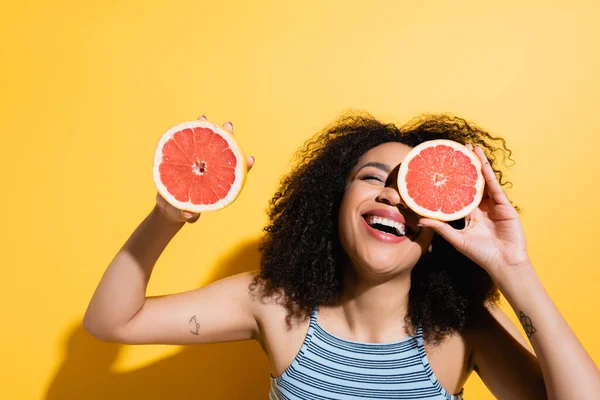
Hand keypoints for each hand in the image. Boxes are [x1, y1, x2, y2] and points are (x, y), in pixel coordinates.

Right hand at [155, 115, 254, 223]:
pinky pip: (195, 141)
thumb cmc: (181, 211)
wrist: (169, 204)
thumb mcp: (183, 215)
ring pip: (211, 143)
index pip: (236, 174)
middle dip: (229, 139)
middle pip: (226, 153)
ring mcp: (203, 161)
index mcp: (219, 184)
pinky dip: (196, 130)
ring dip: (211, 128)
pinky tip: (196, 120)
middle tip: (228, 126)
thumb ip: (188, 216)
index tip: (250, 159)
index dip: (243, 166)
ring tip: (205, 117)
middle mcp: (213, 170)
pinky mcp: (191, 156)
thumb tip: (190, 215)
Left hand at [418, 144, 528, 274]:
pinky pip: (495, 187)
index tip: (445, 166)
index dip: (454, 180)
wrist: (504, 263)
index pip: (460, 193)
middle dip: (467, 166)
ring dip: (479, 164)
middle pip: (473, 182)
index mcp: (471, 215)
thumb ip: (440, 228)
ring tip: (472, 147)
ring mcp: (495, 205)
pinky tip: (482, 163)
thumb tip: (420, 220)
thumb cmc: (481, 254)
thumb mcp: (457, 239)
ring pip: (485, 181)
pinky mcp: (505, 206)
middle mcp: (482, 207)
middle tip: (459, 149)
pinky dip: (489, 174)